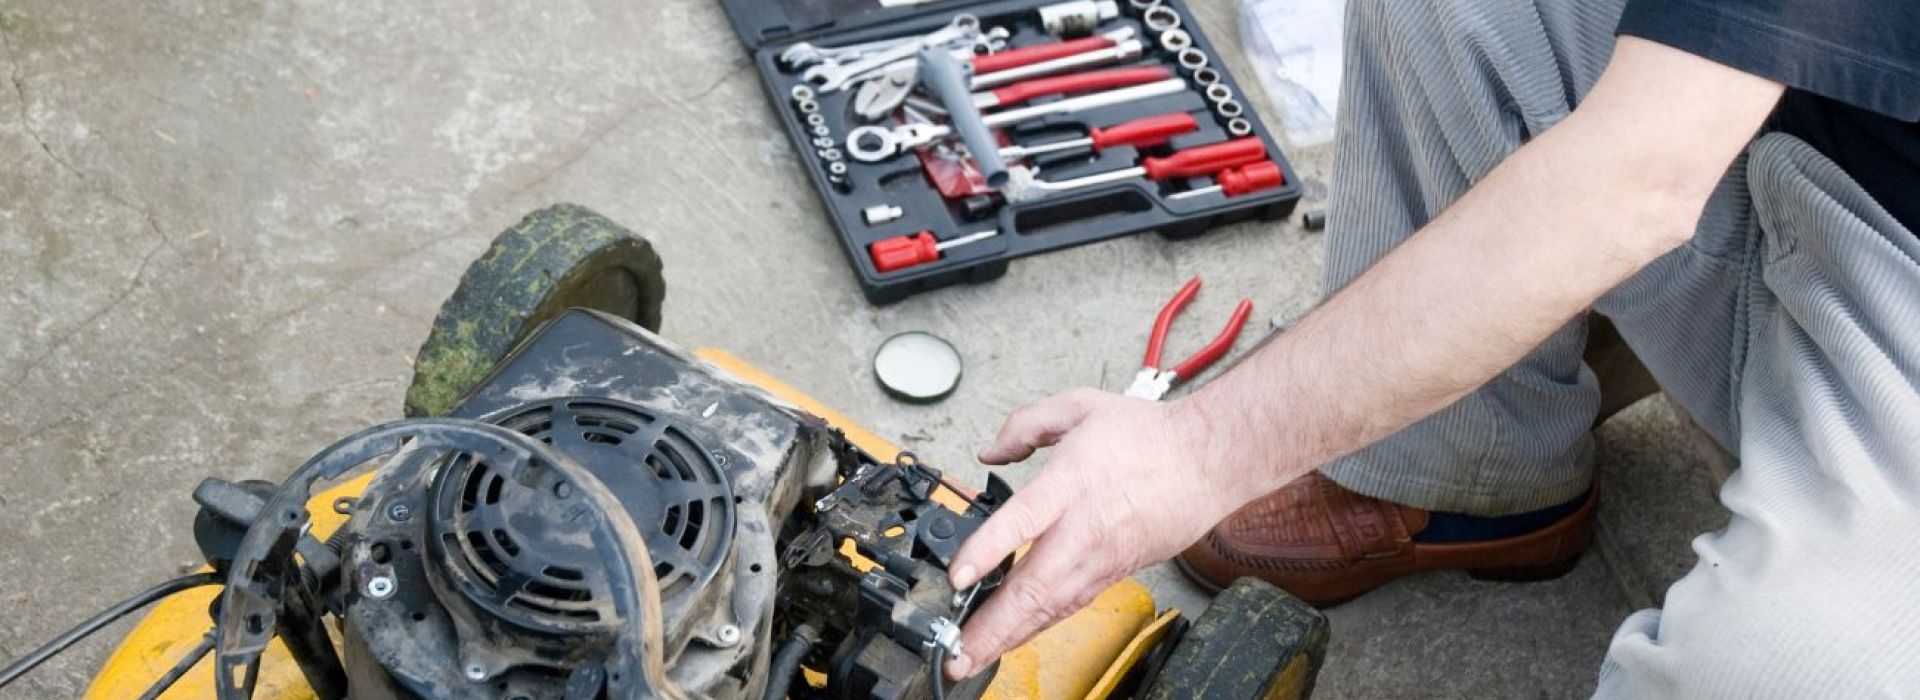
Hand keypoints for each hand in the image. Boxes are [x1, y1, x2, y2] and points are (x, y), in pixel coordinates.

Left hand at [943, 388, 1269, 678]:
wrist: (1208, 460)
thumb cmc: (1149, 436)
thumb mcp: (1080, 406)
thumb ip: (1026, 424)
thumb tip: (991, 450)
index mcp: (1070, 482)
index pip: (1024, 519)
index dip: (988, 549)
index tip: (959, 576)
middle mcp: (1083, 529)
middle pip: (1033, 585)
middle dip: (991, 624)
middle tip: (955, 653)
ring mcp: (1100, 558)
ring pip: (1049, 607)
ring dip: (1008, 637)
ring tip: (971, 659)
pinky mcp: (1113, 572)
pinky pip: (1069, 606)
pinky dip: (1037, 628)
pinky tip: (1012, 640)